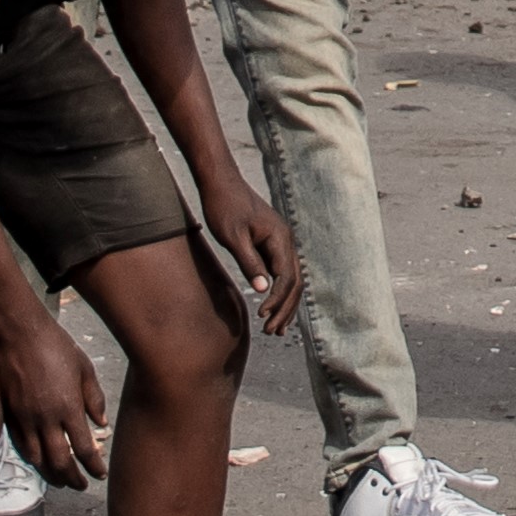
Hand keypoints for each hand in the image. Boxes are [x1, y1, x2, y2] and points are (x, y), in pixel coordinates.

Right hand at [0, 308, 116, 486]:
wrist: (19, 332)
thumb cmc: (56, 346)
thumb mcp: (84, 368)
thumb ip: (94, 398)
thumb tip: (101, 424)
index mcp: (69, 407)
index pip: (84, 449)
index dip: (93, 467)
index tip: (100, 475)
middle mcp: (46, 418)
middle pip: (60, 462)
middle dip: (72, 479)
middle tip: (80, 486)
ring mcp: (24, 417)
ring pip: (37, 459)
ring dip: (51, 474)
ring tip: (61, 480)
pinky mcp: (8, 413)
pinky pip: (20, 445)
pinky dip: (31, 459)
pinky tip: (39, 462)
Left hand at [196, 174, 304, 335]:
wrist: (220, 183)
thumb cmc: (223, 207)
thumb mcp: (232, 237)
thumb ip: (249, 262)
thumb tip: (262, 289)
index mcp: (280, 238)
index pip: (287, 278)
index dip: (277, 300)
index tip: (262, 315)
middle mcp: (286, 241)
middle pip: (295, 282)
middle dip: (285, 309)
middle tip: (271, 332)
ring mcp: (281, 242)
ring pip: (291, 279)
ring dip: (284, 304)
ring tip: (274, 328)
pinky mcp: (271, 243)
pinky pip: (281, 272)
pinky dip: (278, 291)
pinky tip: (269, 305)